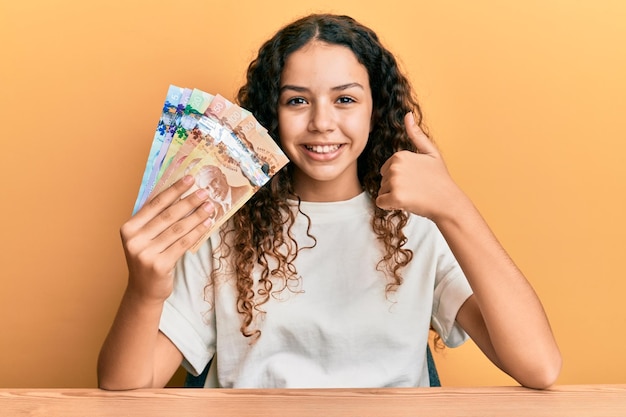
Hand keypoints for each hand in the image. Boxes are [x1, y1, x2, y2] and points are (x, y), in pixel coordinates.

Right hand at [120, 175, 215, 301]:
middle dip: (189, 202)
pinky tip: (207, 224)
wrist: (143, 290)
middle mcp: (134, 240)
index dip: (174, 190)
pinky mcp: (159, 265)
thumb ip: (156, 219)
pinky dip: (196, 232)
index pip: (155, 204)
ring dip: (196, 216)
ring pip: (177, 229)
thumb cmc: (148, 258)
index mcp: (129, 228)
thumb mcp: (145, 238)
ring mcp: (145, 254)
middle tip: (204, 192)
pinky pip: (182, 244)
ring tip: (210, 206)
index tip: (189, 179)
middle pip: (167, 215)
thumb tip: (182, 194)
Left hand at [376, 112, 462, 219]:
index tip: (415, 179)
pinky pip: (381, 203)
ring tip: (413, 195)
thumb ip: (416, 135)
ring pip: (382, 192)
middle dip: (395, 187)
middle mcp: (395, 166)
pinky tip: (407, 203)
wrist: (449, 202)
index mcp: (400, 155)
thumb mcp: (431, 152)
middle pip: (383, 181)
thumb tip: (407, 114)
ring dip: (394, 197)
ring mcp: (395, 181)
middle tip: (415, 189)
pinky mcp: (395, 197)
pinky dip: (390, 206)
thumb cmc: (440, 178)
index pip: (387, 170)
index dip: (400, 177)